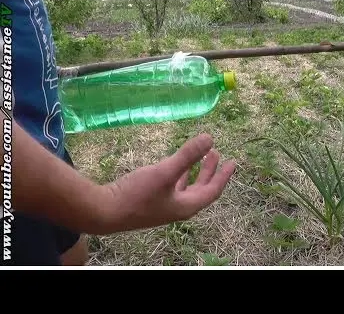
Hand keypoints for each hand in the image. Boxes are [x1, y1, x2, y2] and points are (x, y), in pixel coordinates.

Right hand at [100, 134, 235, 233]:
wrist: (104, 212)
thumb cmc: (137, 194)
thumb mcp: (165, 172)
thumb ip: (188, 155)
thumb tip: (210, 138)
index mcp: (187, 205)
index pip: (212, 190)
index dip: (224, 175)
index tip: (233, 161)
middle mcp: (178, 208)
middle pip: (201, 188)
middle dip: (210, 171)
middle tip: (217, 154)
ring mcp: (164, 206)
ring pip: (187, 187)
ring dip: (195, 171)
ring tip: (200, 156)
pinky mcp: (152, 202)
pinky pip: (174, 186)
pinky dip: (180, 174)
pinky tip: (174, 166)